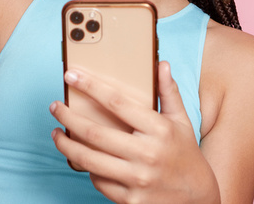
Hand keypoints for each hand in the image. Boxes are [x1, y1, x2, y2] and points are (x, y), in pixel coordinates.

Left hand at [50, 62, 220, 203]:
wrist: (198, 201)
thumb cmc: (186, 155)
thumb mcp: (182, 122)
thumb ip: (169, 93)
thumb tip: (162, 64)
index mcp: (159, 130)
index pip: (117, 102)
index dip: (91, 86)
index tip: (72, 75)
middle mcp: (147, 154)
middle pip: (95, 133)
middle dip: (68, 118)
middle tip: (55, 107)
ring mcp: (138, 180)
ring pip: (89, 160)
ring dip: (66, 146)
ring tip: (56, 134)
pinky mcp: (130, 201)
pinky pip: (98, 181)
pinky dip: (87, 169)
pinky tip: (82, 159)